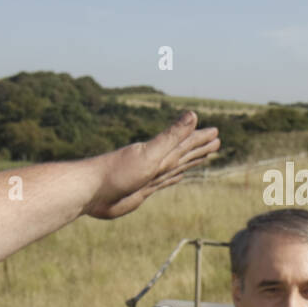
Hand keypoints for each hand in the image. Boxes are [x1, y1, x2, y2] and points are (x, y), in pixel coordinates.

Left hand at [82, 111, 219, 219]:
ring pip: (176, 167)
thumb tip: (193, 114)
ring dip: (189, 161)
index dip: (200, 138)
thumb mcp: (149, 153)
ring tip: (202, 155)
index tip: (216, 132)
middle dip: (199, 147)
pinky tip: (177, 175)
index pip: (186, 143)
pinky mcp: (142, 191)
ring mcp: (149, 176)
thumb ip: (172, 136)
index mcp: (160, 152)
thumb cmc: (117, 172)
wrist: (91, 192)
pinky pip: (164, 182)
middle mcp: (156, 162)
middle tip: (216, 140)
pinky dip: (173, 178)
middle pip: (183, 153)